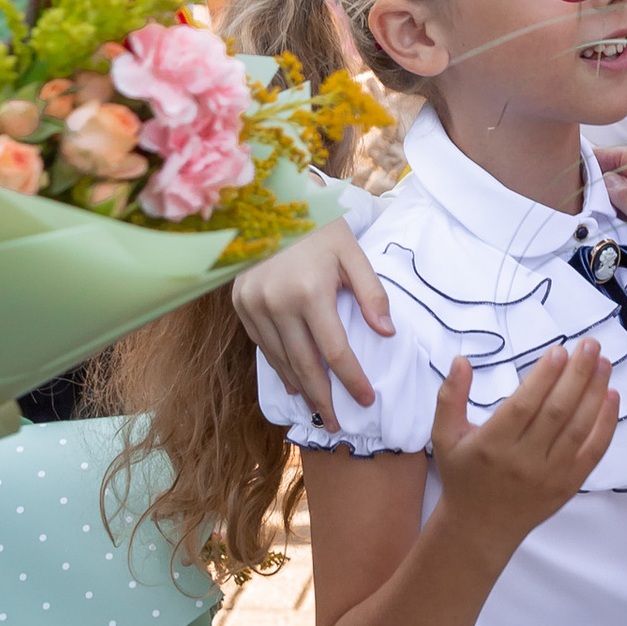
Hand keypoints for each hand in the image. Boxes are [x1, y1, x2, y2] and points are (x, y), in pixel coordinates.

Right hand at [231, 216, 393, 416]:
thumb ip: (371, 294)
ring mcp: (253, 305)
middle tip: (339, 423)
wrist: (269, 201)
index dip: (352, 380)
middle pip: (304, 365)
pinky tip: (293, 381)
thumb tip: (387, 334)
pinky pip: (262, 345)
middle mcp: (276, 304)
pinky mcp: (240, 303)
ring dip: (301, 388)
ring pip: (281, 360)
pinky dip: (279, 366)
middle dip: (324, 398)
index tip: (367, 400)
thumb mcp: (352, 253)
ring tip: (319, 409)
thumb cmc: (319, 226)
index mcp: (309, 292)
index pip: (334, 351)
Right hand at [431, 344, 618, 549]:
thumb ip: (450, 397)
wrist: (480, 528)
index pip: (524, 405)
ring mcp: (549, 475)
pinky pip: (593, 453)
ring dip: (595, 393)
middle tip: (590, 345)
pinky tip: (612, 397)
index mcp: (492, 445)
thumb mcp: (444, 436)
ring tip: (604, 363)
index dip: (543, 376)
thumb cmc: (464, 476)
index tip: (558, 351)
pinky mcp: (568, 485)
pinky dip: (605, 424)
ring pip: (578, 429)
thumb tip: (461, 361)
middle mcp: (523, 460)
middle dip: (577, 374)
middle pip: (557, 412)